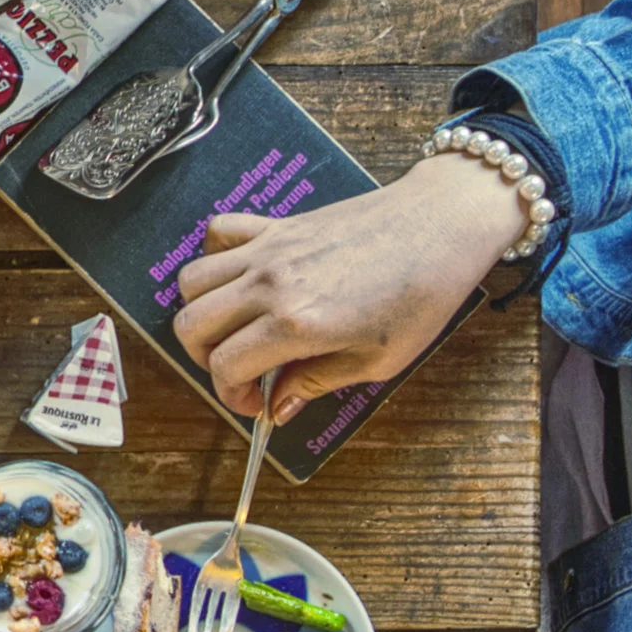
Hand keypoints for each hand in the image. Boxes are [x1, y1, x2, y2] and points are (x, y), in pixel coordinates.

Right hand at [172, 152, 525, 419]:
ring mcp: (267, 250)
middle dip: (205, 359)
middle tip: (239, 369)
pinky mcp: (276, 225)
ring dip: (201, 311)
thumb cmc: (420, 295)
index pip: (226, 365)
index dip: (230, 395)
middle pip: (191, 325)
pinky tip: (241, 275)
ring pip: (191, 281)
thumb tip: (278, 406)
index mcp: (295, 323)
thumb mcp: (376, 360)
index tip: (254, 402)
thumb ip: (316, 382)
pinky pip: (218, 231)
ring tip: (233, 326)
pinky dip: (215, 255)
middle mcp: (269, 284)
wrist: (440, 227)